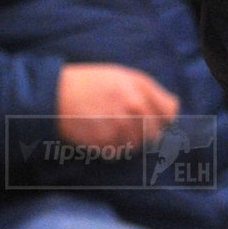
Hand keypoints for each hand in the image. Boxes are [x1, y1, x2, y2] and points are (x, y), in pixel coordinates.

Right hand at [56, 63, 179, 149]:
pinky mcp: (104, 140)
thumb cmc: (89, 84)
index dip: (164, 120)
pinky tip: (98, 135)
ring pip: (137, 144)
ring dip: (127, 141)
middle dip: (146, 133)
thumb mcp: (121, 77)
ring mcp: (119, 124)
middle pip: (154, 132)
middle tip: (126, 128)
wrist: (53, 94)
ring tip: (109, 129)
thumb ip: (149, 91)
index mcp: (139, 87)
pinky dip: (111, 148)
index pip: (169, 113)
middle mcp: (133, 105)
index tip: (156, 123)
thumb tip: (175, 108)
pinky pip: (117, 151)